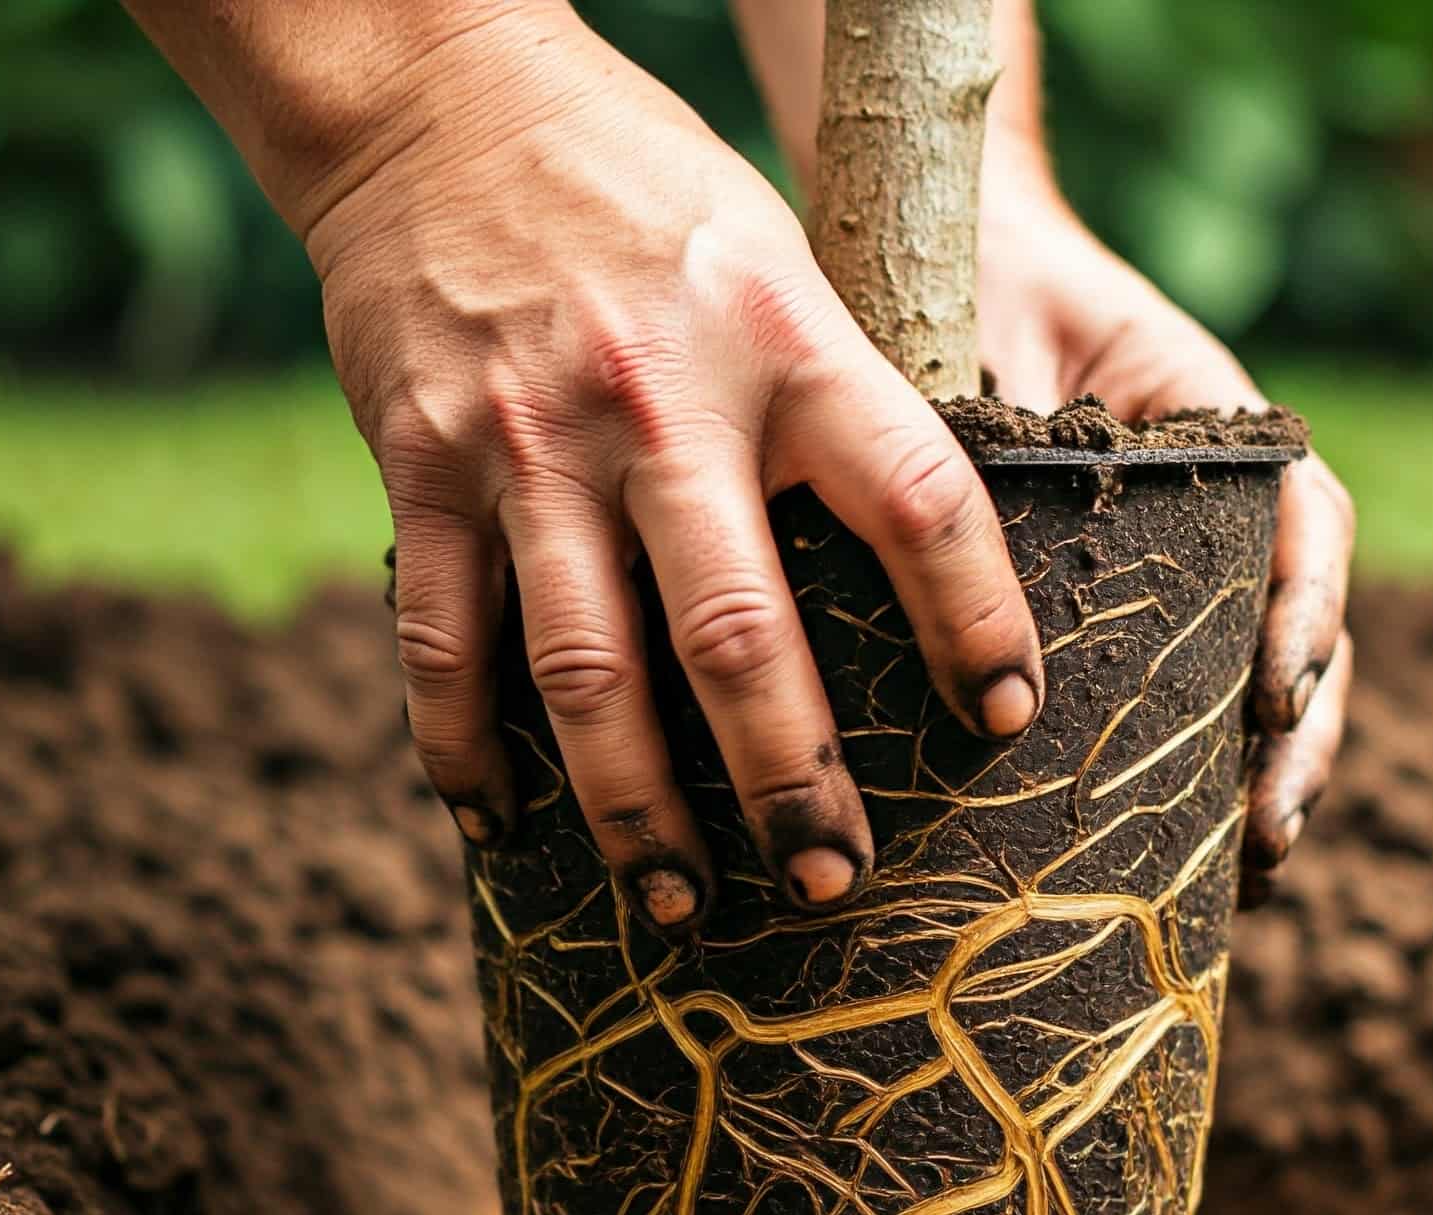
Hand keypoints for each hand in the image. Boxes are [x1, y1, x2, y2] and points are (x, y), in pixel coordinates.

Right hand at [303, 14, 1042, 932]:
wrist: (438, 91)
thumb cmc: (648, 199)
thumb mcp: (781, 266)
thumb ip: (836, 407)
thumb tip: (914, 579)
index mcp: (784, 339)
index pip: (918, 498)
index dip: (977, 620)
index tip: (1010, 718)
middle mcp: (660, 401)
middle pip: (739, 634)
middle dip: (791, 781)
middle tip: (832, 881)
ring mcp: (530, 443)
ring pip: (584, 672)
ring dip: (634, 812)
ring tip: (679, 905)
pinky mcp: (421, 465)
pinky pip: (438, 643)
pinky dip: (462, 752)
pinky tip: (497, 827)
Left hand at [978, 160, 1354, 905]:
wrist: (954, 265)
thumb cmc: (977, 287)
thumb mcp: (999, 345)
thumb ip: (1015, 437)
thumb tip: (980, 577)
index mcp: (1221, 426)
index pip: (1305, 520)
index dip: (1304, 613)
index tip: (1274, 698)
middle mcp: (1229, 501)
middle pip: (1307, 625)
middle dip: (1301, 738)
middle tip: (1270, 834)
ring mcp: (1199, 559)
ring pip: (1269, 676)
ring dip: (1271, 775)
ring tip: (1256, 872)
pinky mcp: (1152, 611)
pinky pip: (1200, 695)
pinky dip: (1213, 776)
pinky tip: (1207, 862)